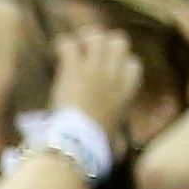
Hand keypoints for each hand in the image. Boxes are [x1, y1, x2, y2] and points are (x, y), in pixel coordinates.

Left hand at [48, 24, 144, 142]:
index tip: (108, 70)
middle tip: (88, 50)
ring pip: (96, 36)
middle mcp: (114, 74)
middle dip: (104, 42)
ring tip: (73, 47)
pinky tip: (56, 52)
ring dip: (83, 38)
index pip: (133, 64)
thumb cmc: (95, 144)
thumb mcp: (115, 139)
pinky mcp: (74, 67)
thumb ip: (118, 139)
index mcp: (127, 90)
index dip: (120, 63)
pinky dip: (61, 45)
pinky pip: (69, 44)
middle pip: (119, 41)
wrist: (80, 140)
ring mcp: (95, 67)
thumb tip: (120, 152)